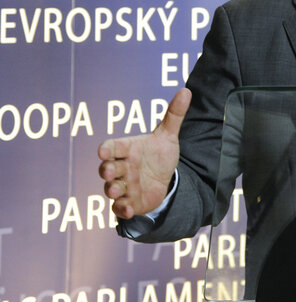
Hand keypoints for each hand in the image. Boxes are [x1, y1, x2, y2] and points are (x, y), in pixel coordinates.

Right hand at [97, 88, 190, 218]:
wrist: (164, 179)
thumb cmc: (158, 154)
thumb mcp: (168, 135)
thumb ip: (174, 114)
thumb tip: (186, 91)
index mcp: (127, 149)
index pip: (111, 147)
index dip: (107, 149)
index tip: (103, 151)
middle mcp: (121, 168)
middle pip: (107, 168)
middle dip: (106, 169)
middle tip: (109, 170)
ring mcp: (123, 186)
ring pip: (111, 188)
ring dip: (112, 189)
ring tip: (116, 190)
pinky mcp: (128, 202)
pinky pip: (120, 208)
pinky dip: (122, 209)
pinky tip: (129, 210)